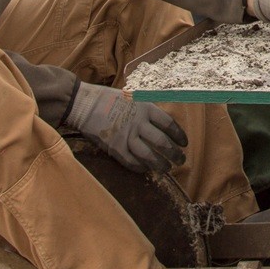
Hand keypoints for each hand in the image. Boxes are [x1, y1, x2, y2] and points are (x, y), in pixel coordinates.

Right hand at [63, 82, 187, 173]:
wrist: (85, 104)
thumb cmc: (109, 99)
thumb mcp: (133, 99)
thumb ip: (147, 112)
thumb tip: (161, 126)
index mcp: (145, 108)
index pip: (169, 124)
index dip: (179, 135)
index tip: (184, 143)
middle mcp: (139, 123)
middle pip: (162, 143)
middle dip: (175, 154)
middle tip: (181, 160)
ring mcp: (127, 136)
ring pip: (150, 156)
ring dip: (161, 164)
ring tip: (167, 168)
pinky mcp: (115, 148)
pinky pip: (132, 162)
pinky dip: (141, 167)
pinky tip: (146, 169)